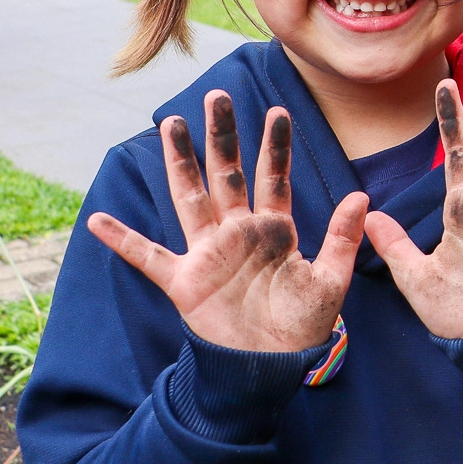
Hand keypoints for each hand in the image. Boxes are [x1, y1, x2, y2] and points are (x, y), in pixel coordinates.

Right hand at [89, 92, 364, 352]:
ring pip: (190, 197)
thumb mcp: (331, 280)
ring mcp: (208, 254)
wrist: (272, 368)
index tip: (277, 111)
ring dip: (180, 162)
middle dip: (222, 136)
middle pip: (227, 174)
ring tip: (170, 124)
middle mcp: (237, 233)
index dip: (275, 146)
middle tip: (217, 95)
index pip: (273, 177)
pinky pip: (149, 257)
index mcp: (273, 230)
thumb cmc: (303, 326)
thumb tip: (363, 195)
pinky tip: (98, 222)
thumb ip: (343, 238)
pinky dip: (123, 241)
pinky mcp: (185, 282)